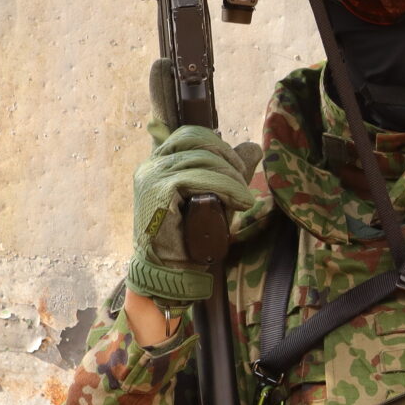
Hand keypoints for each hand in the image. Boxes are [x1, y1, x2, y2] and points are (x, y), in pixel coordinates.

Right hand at [127, 124, 259, 307]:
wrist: (171, 269)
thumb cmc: (193, 235)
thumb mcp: (216, 195)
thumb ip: (230, 170)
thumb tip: (253, 147)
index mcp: (159, 163)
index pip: (191, 135)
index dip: (220, 145)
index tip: (239, 166)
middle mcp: (151, 165)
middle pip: (197, 141)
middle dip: (229, 159)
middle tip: (245, 183)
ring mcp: (152, 176)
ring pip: (202, 159)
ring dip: (232, 177)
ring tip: (245, 197)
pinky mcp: (159, 191)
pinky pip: (200, 178)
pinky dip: (227, 188)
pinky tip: (241, 202)